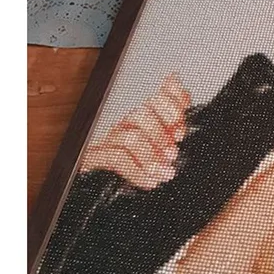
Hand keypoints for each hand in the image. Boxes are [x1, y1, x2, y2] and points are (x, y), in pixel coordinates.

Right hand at [80, 74, 190, 188]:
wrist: (102, 193)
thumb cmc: (137, 165)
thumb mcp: (162, 146)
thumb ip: (172, 118)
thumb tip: (174, 81)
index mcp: (144, 116)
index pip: (158, 97)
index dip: (171, 107)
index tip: (180, 130)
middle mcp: (125, 123)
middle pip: (141, 115)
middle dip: (160, 135)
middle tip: (172, 153)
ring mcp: (108, 139)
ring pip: (130, 138)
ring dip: (151, 157)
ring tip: (165, 172)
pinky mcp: (94, 158)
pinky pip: (116, 159)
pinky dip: (137, 171)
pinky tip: (150, 181)